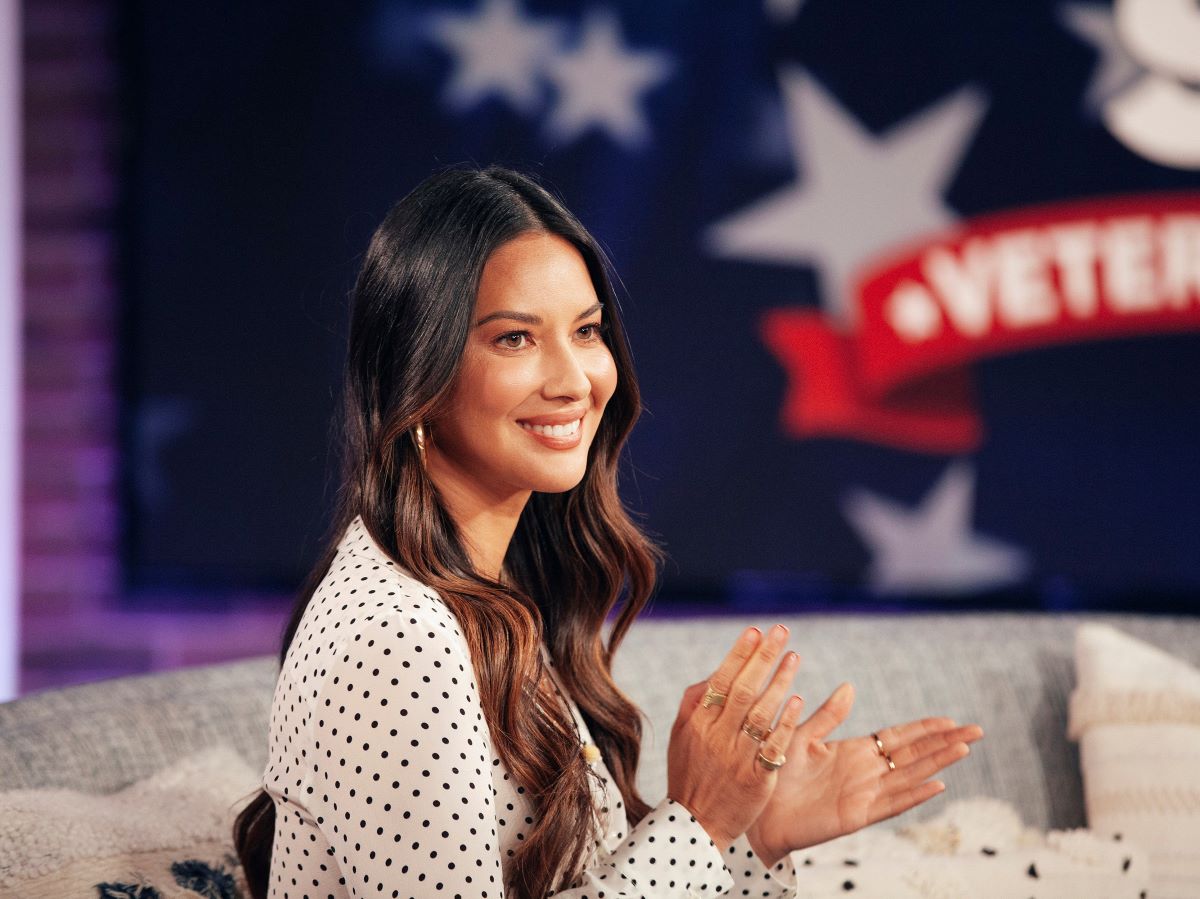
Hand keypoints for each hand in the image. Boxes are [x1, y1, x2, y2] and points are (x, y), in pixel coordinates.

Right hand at [666, 625, 805, 851]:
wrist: (695, 825)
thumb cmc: (689, 774)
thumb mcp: (680, 736)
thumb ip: (694, 702)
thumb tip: (716, 672)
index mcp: (698, 723)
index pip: (721, 680)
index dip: (739, 654)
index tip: (755, 631)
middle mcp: (717, 736)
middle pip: (743, 689)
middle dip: (763, 657)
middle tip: (780, 632)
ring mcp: (737, 757)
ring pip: (761, 713)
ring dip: (779, 682)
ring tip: (793, 657)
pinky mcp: (757, 779)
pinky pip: (774, 745)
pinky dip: (785, 722)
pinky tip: (797, 701)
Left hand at [745, 683, 983, 866]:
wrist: (757, 809)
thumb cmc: (775, 771)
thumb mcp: (802, 736)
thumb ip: (828, 715)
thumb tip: (850, 685)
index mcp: (854, 752)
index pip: (898, 737)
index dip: (924, 728)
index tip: (950, 718)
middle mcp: (866, 772)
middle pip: (914, 755)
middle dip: (944, 742)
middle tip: (977, 730)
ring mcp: (864, 794)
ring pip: (910, 776)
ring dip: (937, 764)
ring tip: (964, 749)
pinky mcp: (856, 816)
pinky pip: (892, 804)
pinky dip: (914, 795)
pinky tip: (937, 785)